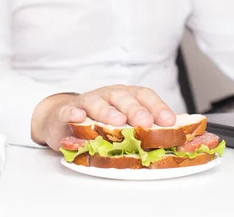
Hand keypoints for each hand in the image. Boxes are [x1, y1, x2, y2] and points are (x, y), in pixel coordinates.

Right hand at [31, 85, 176, 149]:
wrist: (62, 119)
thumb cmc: (98, 122)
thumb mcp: (122, 124)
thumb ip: (142, 129)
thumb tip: (172, 138)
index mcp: (125, 97)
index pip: (144, 95)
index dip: (157, 106)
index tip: (169, 121)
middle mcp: (107, 95)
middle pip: (122, 97)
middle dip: (135, 110)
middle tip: (145, 123)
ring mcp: (86, 102)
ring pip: (96, 102)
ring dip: (107, 111)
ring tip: (116, 121)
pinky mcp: (64, 112)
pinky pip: (67, 110)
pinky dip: (72, 112)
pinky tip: (78, 117)